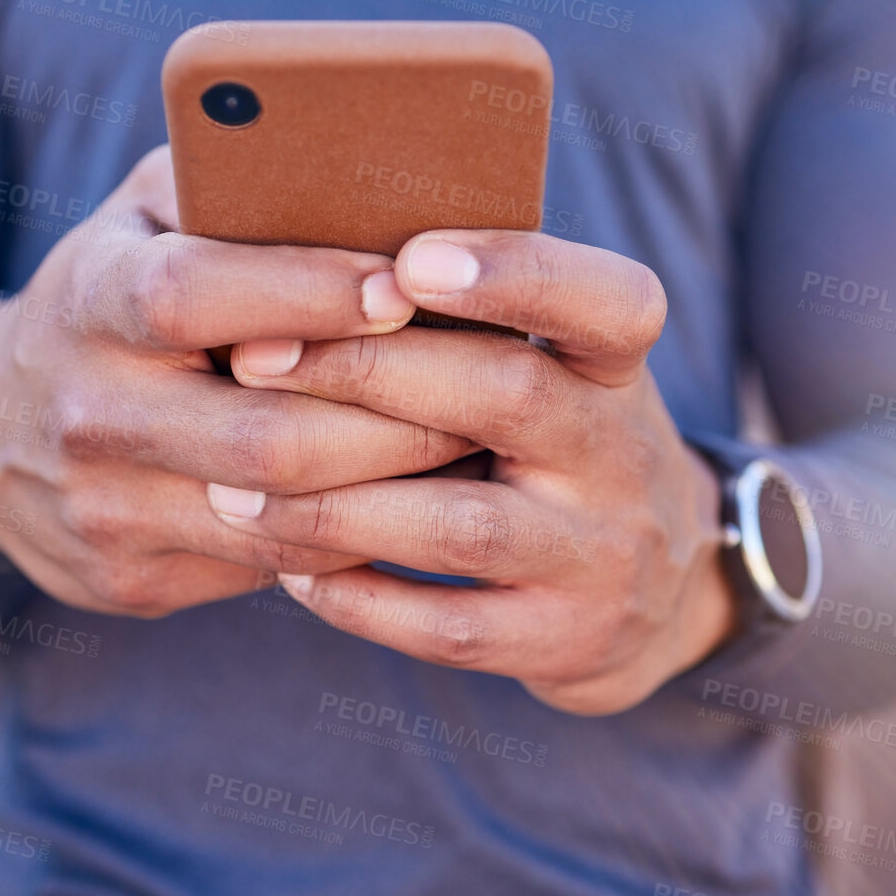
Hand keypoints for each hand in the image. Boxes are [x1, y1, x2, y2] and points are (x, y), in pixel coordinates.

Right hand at [0, 146, 476, 615]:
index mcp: (89, 299)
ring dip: (394, 489)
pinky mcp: (128, 577)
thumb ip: (234, 182)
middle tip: (489, 390)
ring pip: (280, 518)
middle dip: (396, 417)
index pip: (194, 296)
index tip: (403, 286)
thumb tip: (376, 167)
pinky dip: (354, 538)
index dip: (304, 292)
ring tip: (475, 449)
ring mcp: (104, 508)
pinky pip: (270, 571)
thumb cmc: (117, 291)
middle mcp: (88, 411)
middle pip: (264, 436)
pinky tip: (412, 503)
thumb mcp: (147, 216)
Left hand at [205, 229, 734, 714]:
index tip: (407, 260)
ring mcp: (601, 556)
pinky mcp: (565, 641)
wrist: (659, 592)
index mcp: (617, 366)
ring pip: (462, 527)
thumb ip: (473, 319)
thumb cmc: (555, 444)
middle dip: (369, 374)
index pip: (610, 301)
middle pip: (510, 395)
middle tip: (249, 359)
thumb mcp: (557, 367)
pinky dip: (358, 599)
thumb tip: (316, 254)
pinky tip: (288, 570)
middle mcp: (623, 454)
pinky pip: (449, 629)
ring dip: (334, 505)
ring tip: (235, 487)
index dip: (516, 275)